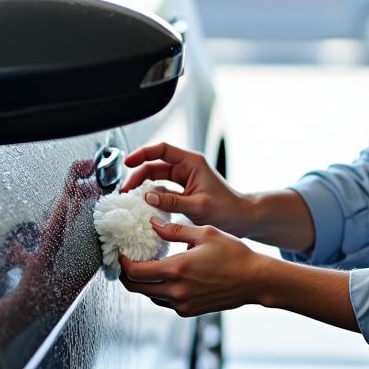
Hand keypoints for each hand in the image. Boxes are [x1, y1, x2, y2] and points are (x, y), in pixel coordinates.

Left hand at [118, 217, 265, 316]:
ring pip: (149, 296)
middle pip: (135, 288)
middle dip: (126, 274)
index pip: (135, 271)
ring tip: (146, 266)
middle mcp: (176, 291)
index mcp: (177, 269)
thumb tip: (152, 224)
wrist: (255, 281)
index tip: (120, 252)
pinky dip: (158, 290)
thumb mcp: (204, 233)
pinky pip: (164, 302)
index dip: (122, 262)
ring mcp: (182, 304)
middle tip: (125, 261)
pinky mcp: (189, 311)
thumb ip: (174, 230)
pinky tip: (166, 276)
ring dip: (143, 283)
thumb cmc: (234, 255)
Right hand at [120, 141, 250, 235]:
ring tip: (132, 198)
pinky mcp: (184, 193)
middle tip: (126, 190)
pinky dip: (153, 197)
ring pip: (157, 179)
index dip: (143, 153)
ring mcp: (185, 180)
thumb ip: (172, 201)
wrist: (243, 219)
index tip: (128, 162)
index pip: (162, 150)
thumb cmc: (227, 209)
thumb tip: (148, 197)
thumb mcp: (198, 206)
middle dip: (139, 175)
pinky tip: (145, 206)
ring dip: (144, 187)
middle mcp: (187, 168)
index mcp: (192, 162)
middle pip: (155, 165)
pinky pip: (163, 191)